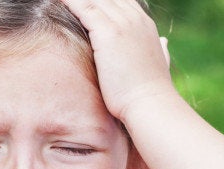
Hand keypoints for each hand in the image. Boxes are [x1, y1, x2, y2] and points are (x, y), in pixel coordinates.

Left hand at [62, 0, 173, 120]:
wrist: (149, 103)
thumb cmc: (149, 91)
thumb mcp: (159, 62)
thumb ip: (159, 49)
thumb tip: (163, 42)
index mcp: (145, 25)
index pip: (121, 1)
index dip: (103, 1)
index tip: (87, 4)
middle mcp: (135, 19)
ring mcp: (123, 24)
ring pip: (95, 0)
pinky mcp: (108, 33)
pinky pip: (85, 8)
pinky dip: (71, 2)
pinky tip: (60, 0)